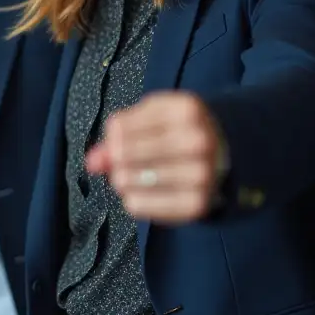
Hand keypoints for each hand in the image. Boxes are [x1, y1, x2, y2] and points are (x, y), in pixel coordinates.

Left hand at [85, 92, 223, 223]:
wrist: (223, 155)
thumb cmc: (179, 130)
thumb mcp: (153, 117)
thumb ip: (120, 132)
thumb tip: (92, 161)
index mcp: (187, 109)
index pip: (120, 126)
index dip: (111, 136)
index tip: (117, 139)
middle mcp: (198, 141)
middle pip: (123, 153)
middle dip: (114, 160)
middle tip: (119, 161)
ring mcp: (200, 174)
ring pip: (128, 180)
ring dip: (121, 180)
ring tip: (130, 176)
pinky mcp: (195, 204)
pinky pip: (139, 205)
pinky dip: (131, 199)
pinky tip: (141, 191)